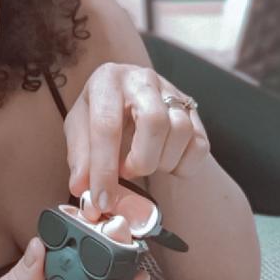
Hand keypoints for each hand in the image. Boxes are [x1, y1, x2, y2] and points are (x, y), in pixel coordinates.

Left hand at [65, 61, 210, 215]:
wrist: (123, 94)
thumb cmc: (100, 110)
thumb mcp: (79, 127)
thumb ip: (80, 159)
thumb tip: (84, 192)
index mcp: (108, 80)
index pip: (107, 125)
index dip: (104, 168)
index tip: (102, 199)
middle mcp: (142, 80)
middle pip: (154, 120)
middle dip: (141, 160)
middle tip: (128, 173)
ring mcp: (171, 91)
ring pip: (181, 131)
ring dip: (162, 161)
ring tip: (143, 163)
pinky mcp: (192, 108)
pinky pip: (200, 144)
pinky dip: (184, 165)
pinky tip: (164, 161)